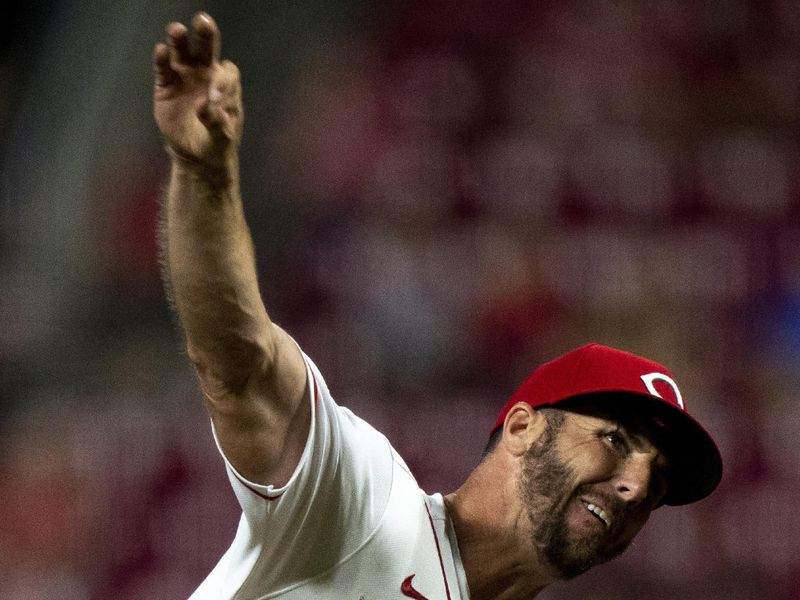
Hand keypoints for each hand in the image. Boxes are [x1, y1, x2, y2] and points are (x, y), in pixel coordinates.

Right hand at [153, 13, 242, 170]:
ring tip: (177, 30)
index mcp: (226, 86)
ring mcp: (185, 77)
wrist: (196, 155)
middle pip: (207, 49)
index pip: (226, 73)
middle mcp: (206, 74)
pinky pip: (164, 69)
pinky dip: (162, 60)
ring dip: (179, 40)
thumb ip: (216, 122)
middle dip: (206, 35)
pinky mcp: (166, 85)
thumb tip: (206, 104)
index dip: (222, 81)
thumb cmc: (216, 144)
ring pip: (183, 52)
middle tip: (203, 22)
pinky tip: (161, 51)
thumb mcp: (221, 139)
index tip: (214, 98)